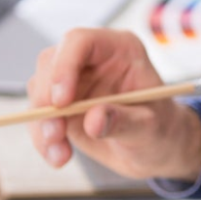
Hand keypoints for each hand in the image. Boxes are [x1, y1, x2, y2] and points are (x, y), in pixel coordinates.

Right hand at [27, 28, 200, 181]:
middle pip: (50, 64)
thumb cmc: (161, 130)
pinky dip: (43, 140)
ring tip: (60, 155)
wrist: (155, 150)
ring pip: (39, 91)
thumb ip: (125, 122)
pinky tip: (59, 158)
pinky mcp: (61, 106)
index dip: (64, 67)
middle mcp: (91, 60)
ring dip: (41, 125)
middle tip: (54, 134)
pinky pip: (39, 117)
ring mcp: (73, 81)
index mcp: (120, 49)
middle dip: (45, 101)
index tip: (61, 102)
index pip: (80, 41)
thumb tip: (93, 121)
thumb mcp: (151, 128)